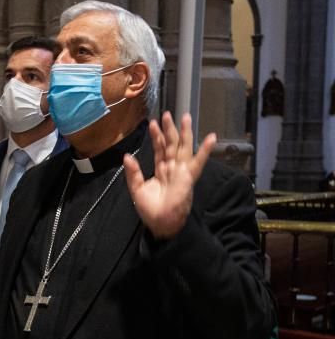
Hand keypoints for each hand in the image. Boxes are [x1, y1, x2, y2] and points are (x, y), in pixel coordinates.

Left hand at [123, 112, 215, 238]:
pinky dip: (205, 150)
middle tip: (167, 114)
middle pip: (172, 145)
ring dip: (185, 133)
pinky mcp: (188, 178)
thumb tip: (126, 156)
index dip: (157, 136)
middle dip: (170, 129)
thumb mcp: (137, 190)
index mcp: (161, 170)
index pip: (159, 149)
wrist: (161, 224)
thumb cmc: (150, 210)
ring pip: (183, 148)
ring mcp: (181, 172)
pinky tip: (211, 138)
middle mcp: (172, 168)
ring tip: (185, 117)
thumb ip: (133, 173)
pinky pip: (197, 163)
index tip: (152, 123)